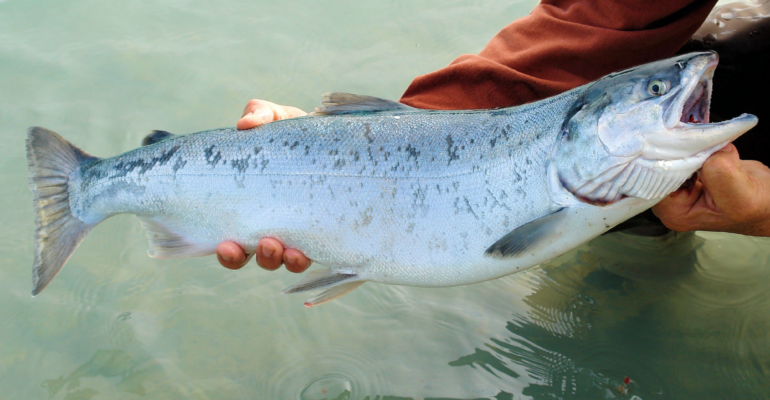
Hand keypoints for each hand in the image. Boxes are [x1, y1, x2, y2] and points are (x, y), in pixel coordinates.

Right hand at [216, 99, 311, 271]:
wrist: (337, 139)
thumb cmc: (297, 133)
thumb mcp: (277, 119)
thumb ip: (259, 114)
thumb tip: (245, 124)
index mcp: (253, 207)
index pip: (233, 238)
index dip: (228, 251)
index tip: (226, 244)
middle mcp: (272, 225)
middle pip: (255, 256)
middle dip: (256, 257)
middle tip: (263, 245)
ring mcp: (298, 230)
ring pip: (283, 260)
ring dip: (279, 259)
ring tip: (283, 250)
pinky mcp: (324, 231)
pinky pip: (313, 253)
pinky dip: (304, 256)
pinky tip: (303, 251)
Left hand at [652, 143, 769, 236]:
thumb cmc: (757, 206)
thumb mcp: (739, 194)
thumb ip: (719, 172)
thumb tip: (709, 148)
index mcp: (674, 213)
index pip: (654, 182)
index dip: (663, 161)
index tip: (675, 142)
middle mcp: (671, 200)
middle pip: (658, 168)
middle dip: (672, 150)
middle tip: (685, 133)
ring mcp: (680, 184)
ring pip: (670, 157)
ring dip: (685, 143)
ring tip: (698, 135)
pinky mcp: (691, 169)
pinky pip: (684, 150)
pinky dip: (695, 142)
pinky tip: (706, 138)